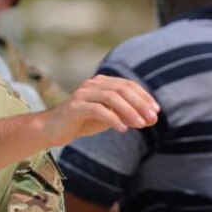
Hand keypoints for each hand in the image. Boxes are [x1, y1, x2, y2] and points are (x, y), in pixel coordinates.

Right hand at [44, 75, 158, 145]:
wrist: (54, 129)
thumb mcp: (110, 118)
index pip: (128, 85)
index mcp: (103, 82)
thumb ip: (128, 116)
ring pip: (112, 97)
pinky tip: (123, 129)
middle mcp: (93, 84)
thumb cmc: (84, 122)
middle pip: (122, 89)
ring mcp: (83, 93)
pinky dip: (113, 119)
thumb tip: (152, 119)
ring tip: (141, 124)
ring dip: (129, 111)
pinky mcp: (75, 106)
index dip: (144, 97)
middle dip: (140, 103)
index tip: (156, 111)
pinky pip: (98, 110)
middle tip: (152, 118)